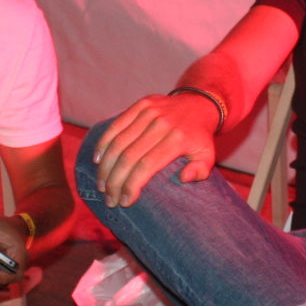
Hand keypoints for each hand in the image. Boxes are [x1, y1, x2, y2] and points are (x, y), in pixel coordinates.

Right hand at [91, 92, 219, 206]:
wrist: (199, 104)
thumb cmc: (199, 138)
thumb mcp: (208, 156)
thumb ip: (200, 171)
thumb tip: (184, 178)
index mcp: (178, 139)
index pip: (147, 165)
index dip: (131, 185)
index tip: (124, 201)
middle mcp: (161, 123)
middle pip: (129, 156)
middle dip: (115, 181)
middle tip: (109, 199)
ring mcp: (150, 111)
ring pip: (119, 142)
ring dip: (105, 166)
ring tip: (102, 185)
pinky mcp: (141, 104)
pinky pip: (116, 125)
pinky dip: (104, 143)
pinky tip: (97, 161)